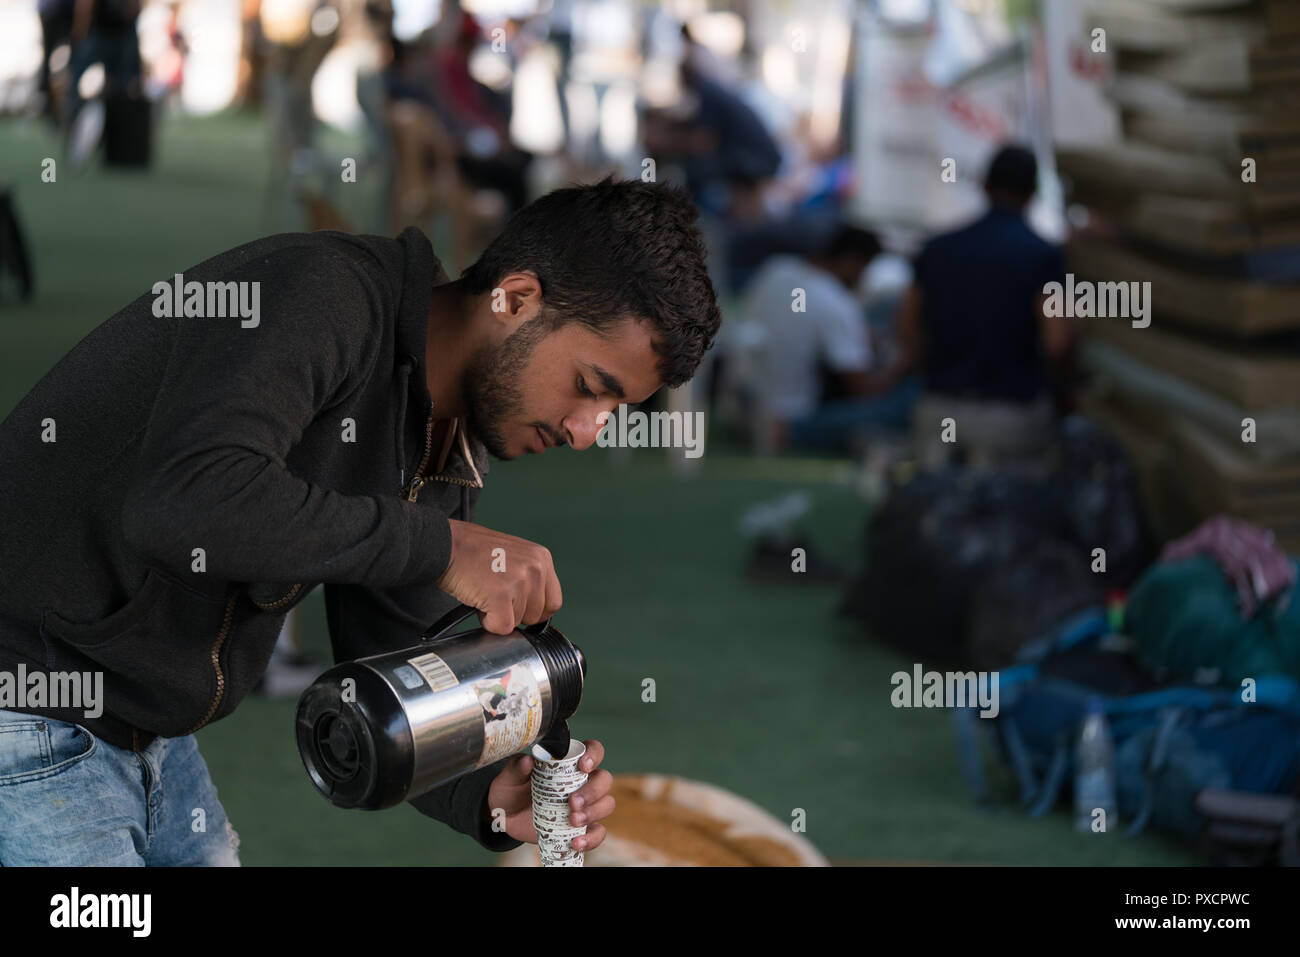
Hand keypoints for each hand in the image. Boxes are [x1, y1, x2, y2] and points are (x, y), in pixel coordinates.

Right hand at [436, 520, 561, 634]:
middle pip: (537, 615)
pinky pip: (502, 627)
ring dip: (499, 615)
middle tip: (495, 596)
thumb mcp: (514, 555)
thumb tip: (536, 609)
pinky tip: (479, 602)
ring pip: (518, 622)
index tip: (520, 608)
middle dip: (515, 613)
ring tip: (485, 593)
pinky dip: (488, 623)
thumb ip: (529, 578)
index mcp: (542, 558)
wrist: (445, 545)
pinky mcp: (500, 596)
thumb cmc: (473, 552)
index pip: (553, 601)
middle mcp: (535, 568)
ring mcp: (519, 582)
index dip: (535, 610)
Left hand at [485, 740, 613, 850]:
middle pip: (604, 779)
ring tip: (573, 820)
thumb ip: (516, 768)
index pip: (593, 751)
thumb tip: (527, 761)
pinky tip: (576, 842)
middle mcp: (581, 782)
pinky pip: (598, 832)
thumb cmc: (511, 790)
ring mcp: (584, 805)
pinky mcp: (581, 828)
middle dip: (593, 791)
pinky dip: (592, 838)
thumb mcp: (509, 778)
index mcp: (568, 763)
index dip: (594, 755)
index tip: (583, 766)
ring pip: (606, 804)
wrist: (507, 817)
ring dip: (594, 812)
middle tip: (572, 802)